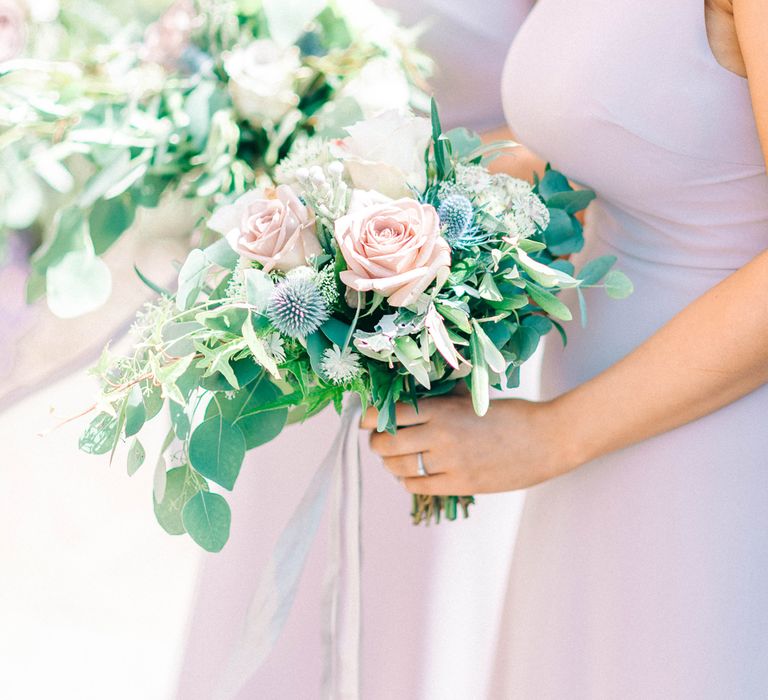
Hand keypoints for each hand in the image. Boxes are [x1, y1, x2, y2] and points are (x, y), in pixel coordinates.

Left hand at [361, 394, 573, 495]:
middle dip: (378, 442)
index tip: (365, 419)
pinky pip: (416, 486)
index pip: (388, 414)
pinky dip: (408, 480)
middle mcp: (440, 434)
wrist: (547, 439)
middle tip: (383, 440)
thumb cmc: (511, 414)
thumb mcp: (472, 399)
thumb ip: (439, 402)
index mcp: (442, 407)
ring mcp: (448, 462)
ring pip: (397, 467)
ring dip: (392, 463)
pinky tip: (415, 473)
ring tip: (400, 457)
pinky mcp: (459, 484)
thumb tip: (404, 404)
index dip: (369, 418)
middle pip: (384, 443)